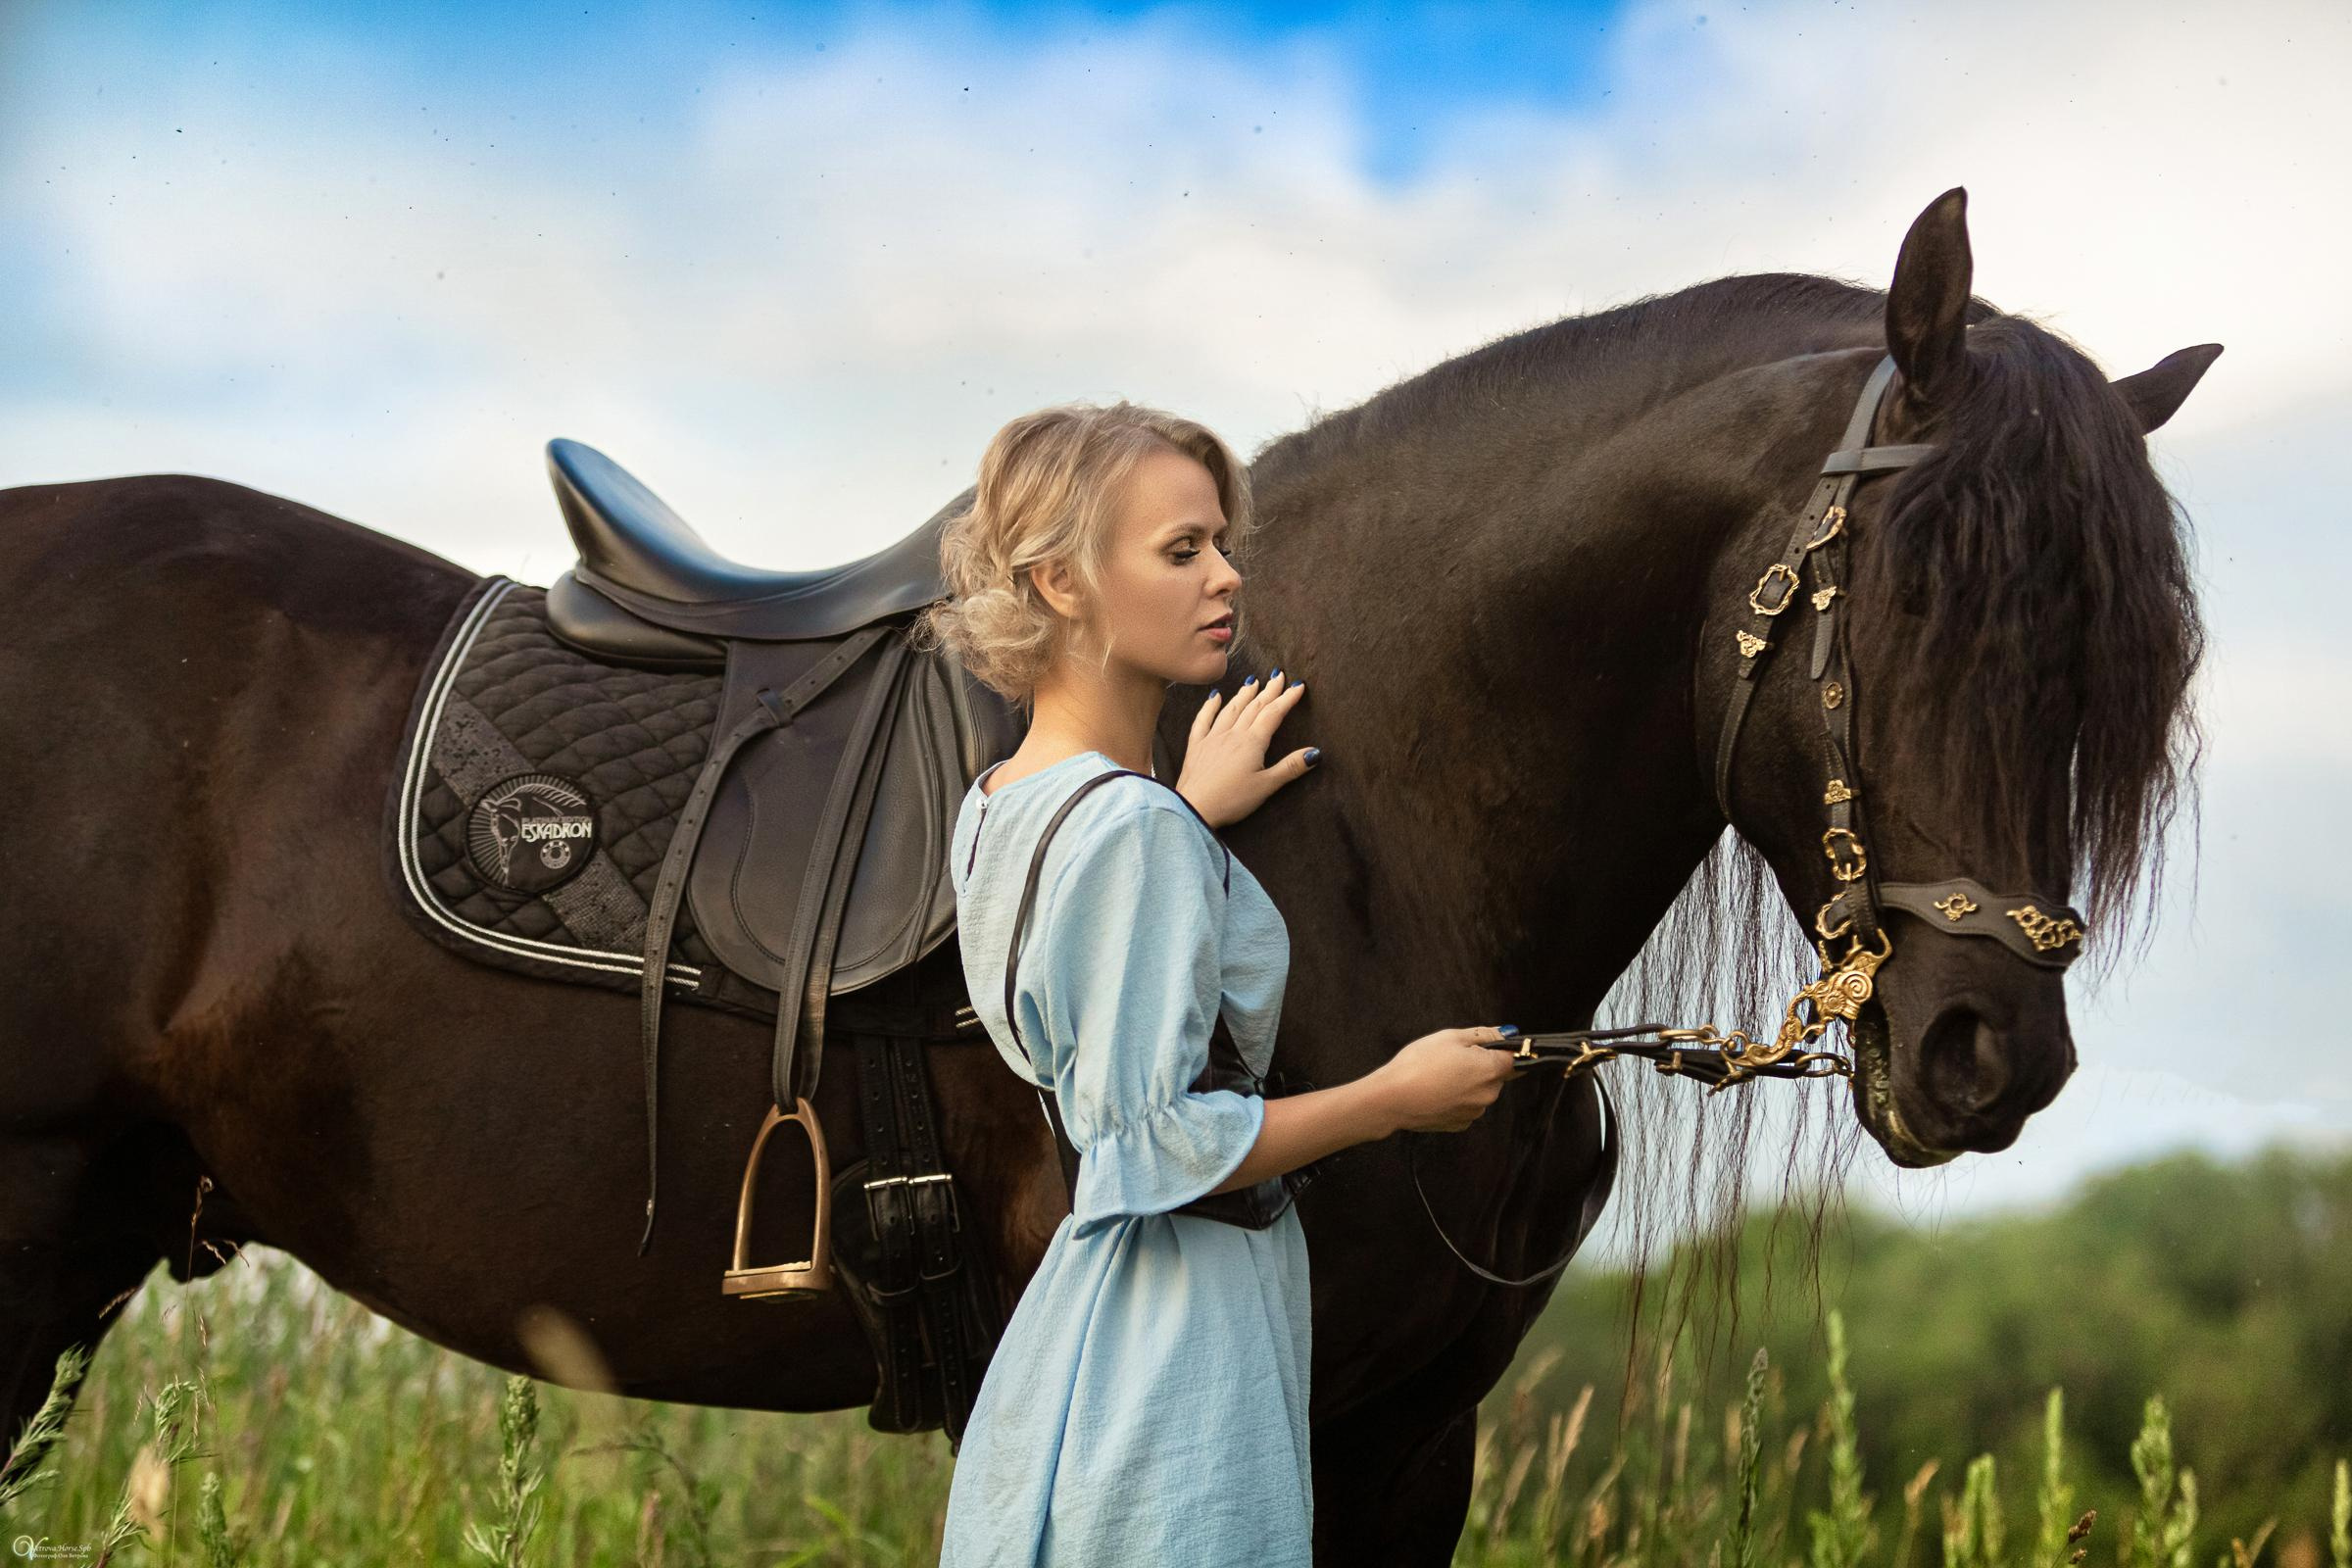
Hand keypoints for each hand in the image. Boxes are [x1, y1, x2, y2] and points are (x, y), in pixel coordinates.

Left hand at [1174, 669, 1314, 828]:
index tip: (1298, 686)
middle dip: (1268, 690)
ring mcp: (1212, 738)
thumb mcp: (1266, 786)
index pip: (1273, 714)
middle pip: (1254, 707)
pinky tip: (1214, 696)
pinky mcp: (1196, 746)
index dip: (1287, 699)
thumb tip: (1315, 752)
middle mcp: (1233, 734)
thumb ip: (1290, 767)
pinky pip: (1203, 720)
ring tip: (1253, 681)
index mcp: (1252, 742)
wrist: (1194, 808)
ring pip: (1231, 709)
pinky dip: (1209, 706)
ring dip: (1244, 694)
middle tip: (1277, 675)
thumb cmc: (1232, 800)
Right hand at [1368, 1026, 1518, 1133]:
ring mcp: (1475, 1112)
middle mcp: (1489, 1094)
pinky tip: (1436, 1090)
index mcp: (1491, 1070)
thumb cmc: (1420, 1063)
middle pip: (1496, 1075)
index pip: (1514, 1058)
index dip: (1501, 1049)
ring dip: (1468, 1083)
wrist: (1393, 1099)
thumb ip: (1484, 1035)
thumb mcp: (1451, 1037)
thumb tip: (1507, 1033)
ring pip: (1480, 1091)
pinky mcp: (1460, 1124)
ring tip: (1439, 1075)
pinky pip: (1465, 1106)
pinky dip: (1456, 1098)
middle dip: (1481, 1065)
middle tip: (1451, 1057)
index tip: (1483, 1046)